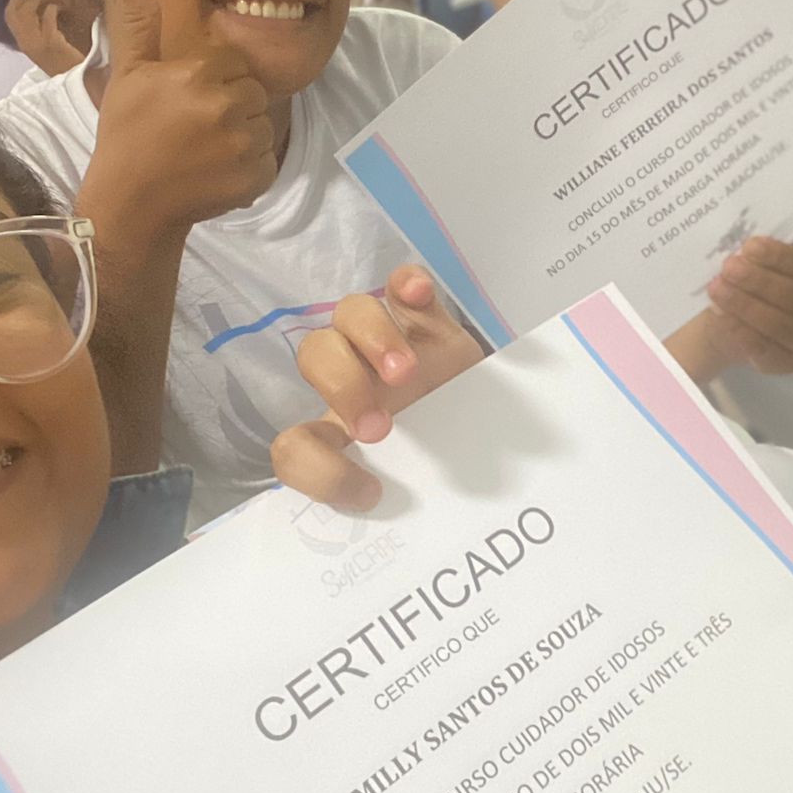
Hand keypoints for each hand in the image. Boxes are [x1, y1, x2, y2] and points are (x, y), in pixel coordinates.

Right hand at [4, 0, 85, 75]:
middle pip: (15, 12)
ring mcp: (38, 44)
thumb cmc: (67, 63)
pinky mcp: (53, 43)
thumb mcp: (47, 47)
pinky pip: (47, 19)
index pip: (9, 16)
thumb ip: (39, 32)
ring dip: (37, 0)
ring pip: (28, 14)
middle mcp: (27, 44)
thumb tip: (40, 8)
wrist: (81, 81)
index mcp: (24, 44)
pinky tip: (59, 8)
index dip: (15, 0)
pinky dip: (52, 9)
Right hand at [83, 0, 275, 239]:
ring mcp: (242, 145)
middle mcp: (224, 106)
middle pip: (254, 94)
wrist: (132, 202)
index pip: (234, 64)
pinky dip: (250, 170)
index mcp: (197, 74)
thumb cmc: (127, 134)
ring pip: (264, 128)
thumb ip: (140, 24)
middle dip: (234, 108)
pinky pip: (268, 162)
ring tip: (206, 152)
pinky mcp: (255, 178)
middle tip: (198, 129)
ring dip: (244, 139)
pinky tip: (218, 173)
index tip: (190, 101)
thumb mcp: (129, 74)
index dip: (216, 81)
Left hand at [271, 266, 483, 509]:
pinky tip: (417, 294)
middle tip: (381, 428)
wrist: (496, 434)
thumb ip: (402, 494)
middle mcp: (353, 379)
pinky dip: (406, 285)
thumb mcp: (422, 486)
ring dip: (373, 340)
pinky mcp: (426, 319)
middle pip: (315, 355)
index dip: (318, 471)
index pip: (296, 446)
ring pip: (352, 312)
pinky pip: (402, 288)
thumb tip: (391, 508)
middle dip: (344, 388)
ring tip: (407, 371)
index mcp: (338, 432)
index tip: (369, 491)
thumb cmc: (449, 463)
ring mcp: (387, 344)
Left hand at [665, 238, 792, 383]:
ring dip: (745, 304)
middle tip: (728, 268)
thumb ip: (763, 261)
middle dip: (759, 281)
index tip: (749, 247)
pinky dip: (740, 331)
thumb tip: (745, 255)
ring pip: (780, 324)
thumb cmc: (761, 287)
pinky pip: (764, 349)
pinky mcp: (790, 364)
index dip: (779, 256)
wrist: (741, 324)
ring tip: (717, 288)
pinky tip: (721, 316)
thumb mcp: (766, 267)